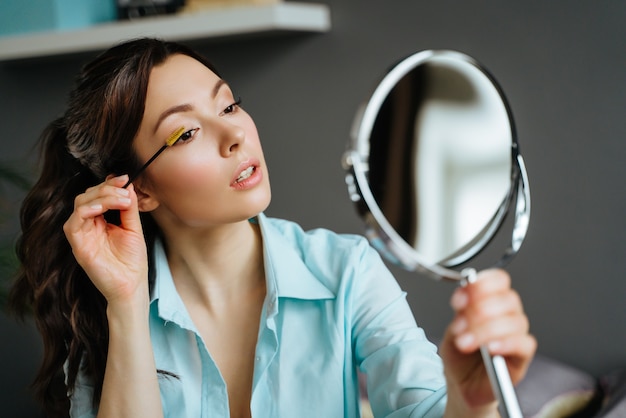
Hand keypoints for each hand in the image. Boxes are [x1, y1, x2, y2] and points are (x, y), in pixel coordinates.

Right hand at [63, 175, 148, 304]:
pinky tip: (102, 209)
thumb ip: (129, 208)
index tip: (125, 178)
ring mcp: (82, 235)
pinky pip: (73, 223)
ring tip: (120, 200)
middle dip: (107, 189)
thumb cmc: (132, 261)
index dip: (110, 184)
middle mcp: (89, 226)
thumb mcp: (134, 228)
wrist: (131, 285)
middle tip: (124, 190)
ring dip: (100, 197)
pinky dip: (86, 211)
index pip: (98, 195)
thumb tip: (128, 185)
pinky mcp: (78, 245)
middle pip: (88, 196)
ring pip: (80, 204)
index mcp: (101, 221)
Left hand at [439, 269, 535, 412]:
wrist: (462, 385)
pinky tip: (491, 348)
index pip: (499, 280)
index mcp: (490, 301)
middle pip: (508, 299)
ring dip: (486, 330)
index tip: (463, 295)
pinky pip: (524, 344)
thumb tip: (464, 297)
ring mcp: (516, 334)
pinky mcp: (522, 356)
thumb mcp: (452, 332)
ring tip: (465, 343)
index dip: (483, 283)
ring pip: (514, 322)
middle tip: (460, 326)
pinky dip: (506, 343)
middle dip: (480, 310)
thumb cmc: (460, 355)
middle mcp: (507, 314)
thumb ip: (460, 314)